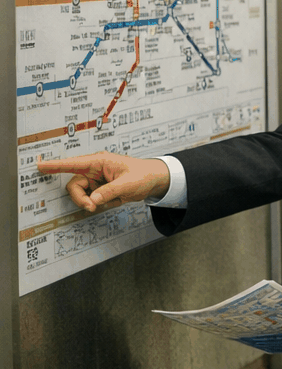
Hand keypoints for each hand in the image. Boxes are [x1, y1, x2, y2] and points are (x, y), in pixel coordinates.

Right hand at [36, 151, 169, 211]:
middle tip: (92, 206)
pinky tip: (115, 200)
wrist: (155, 180)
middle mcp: (95, 170)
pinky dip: (100, 203)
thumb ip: (110, 191)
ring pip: (82, 194)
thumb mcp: (128, 184)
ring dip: (91, 202)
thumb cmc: (144, 175)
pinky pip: (92, 199)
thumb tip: (92, 200)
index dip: (55, 165)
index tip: (39, 165)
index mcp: (99, 161)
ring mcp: (97, 180)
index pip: (73, 163)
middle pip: (75, 185)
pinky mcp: (100, 189)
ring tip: (108, 203)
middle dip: (81, 198)